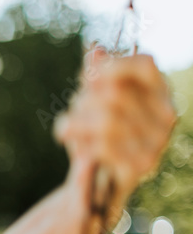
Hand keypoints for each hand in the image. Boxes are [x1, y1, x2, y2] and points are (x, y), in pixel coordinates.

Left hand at [55, 48, 175, 214]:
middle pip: (115, 93)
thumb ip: (95, 75)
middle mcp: (167, 115)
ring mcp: (157, 143)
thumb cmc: (95, 133)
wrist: (95, 182)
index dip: (112, 65)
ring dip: (76, 122)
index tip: (88, 76)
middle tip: (73, 109)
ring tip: (66, 128)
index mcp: (160, 91)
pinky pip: (102, 147)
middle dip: (83, 100)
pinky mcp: (141, 166)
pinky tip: (76, 147)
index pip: (145, 64)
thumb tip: (95, 50)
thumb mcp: (92, 100)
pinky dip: (81, 144)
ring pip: (106, 120)